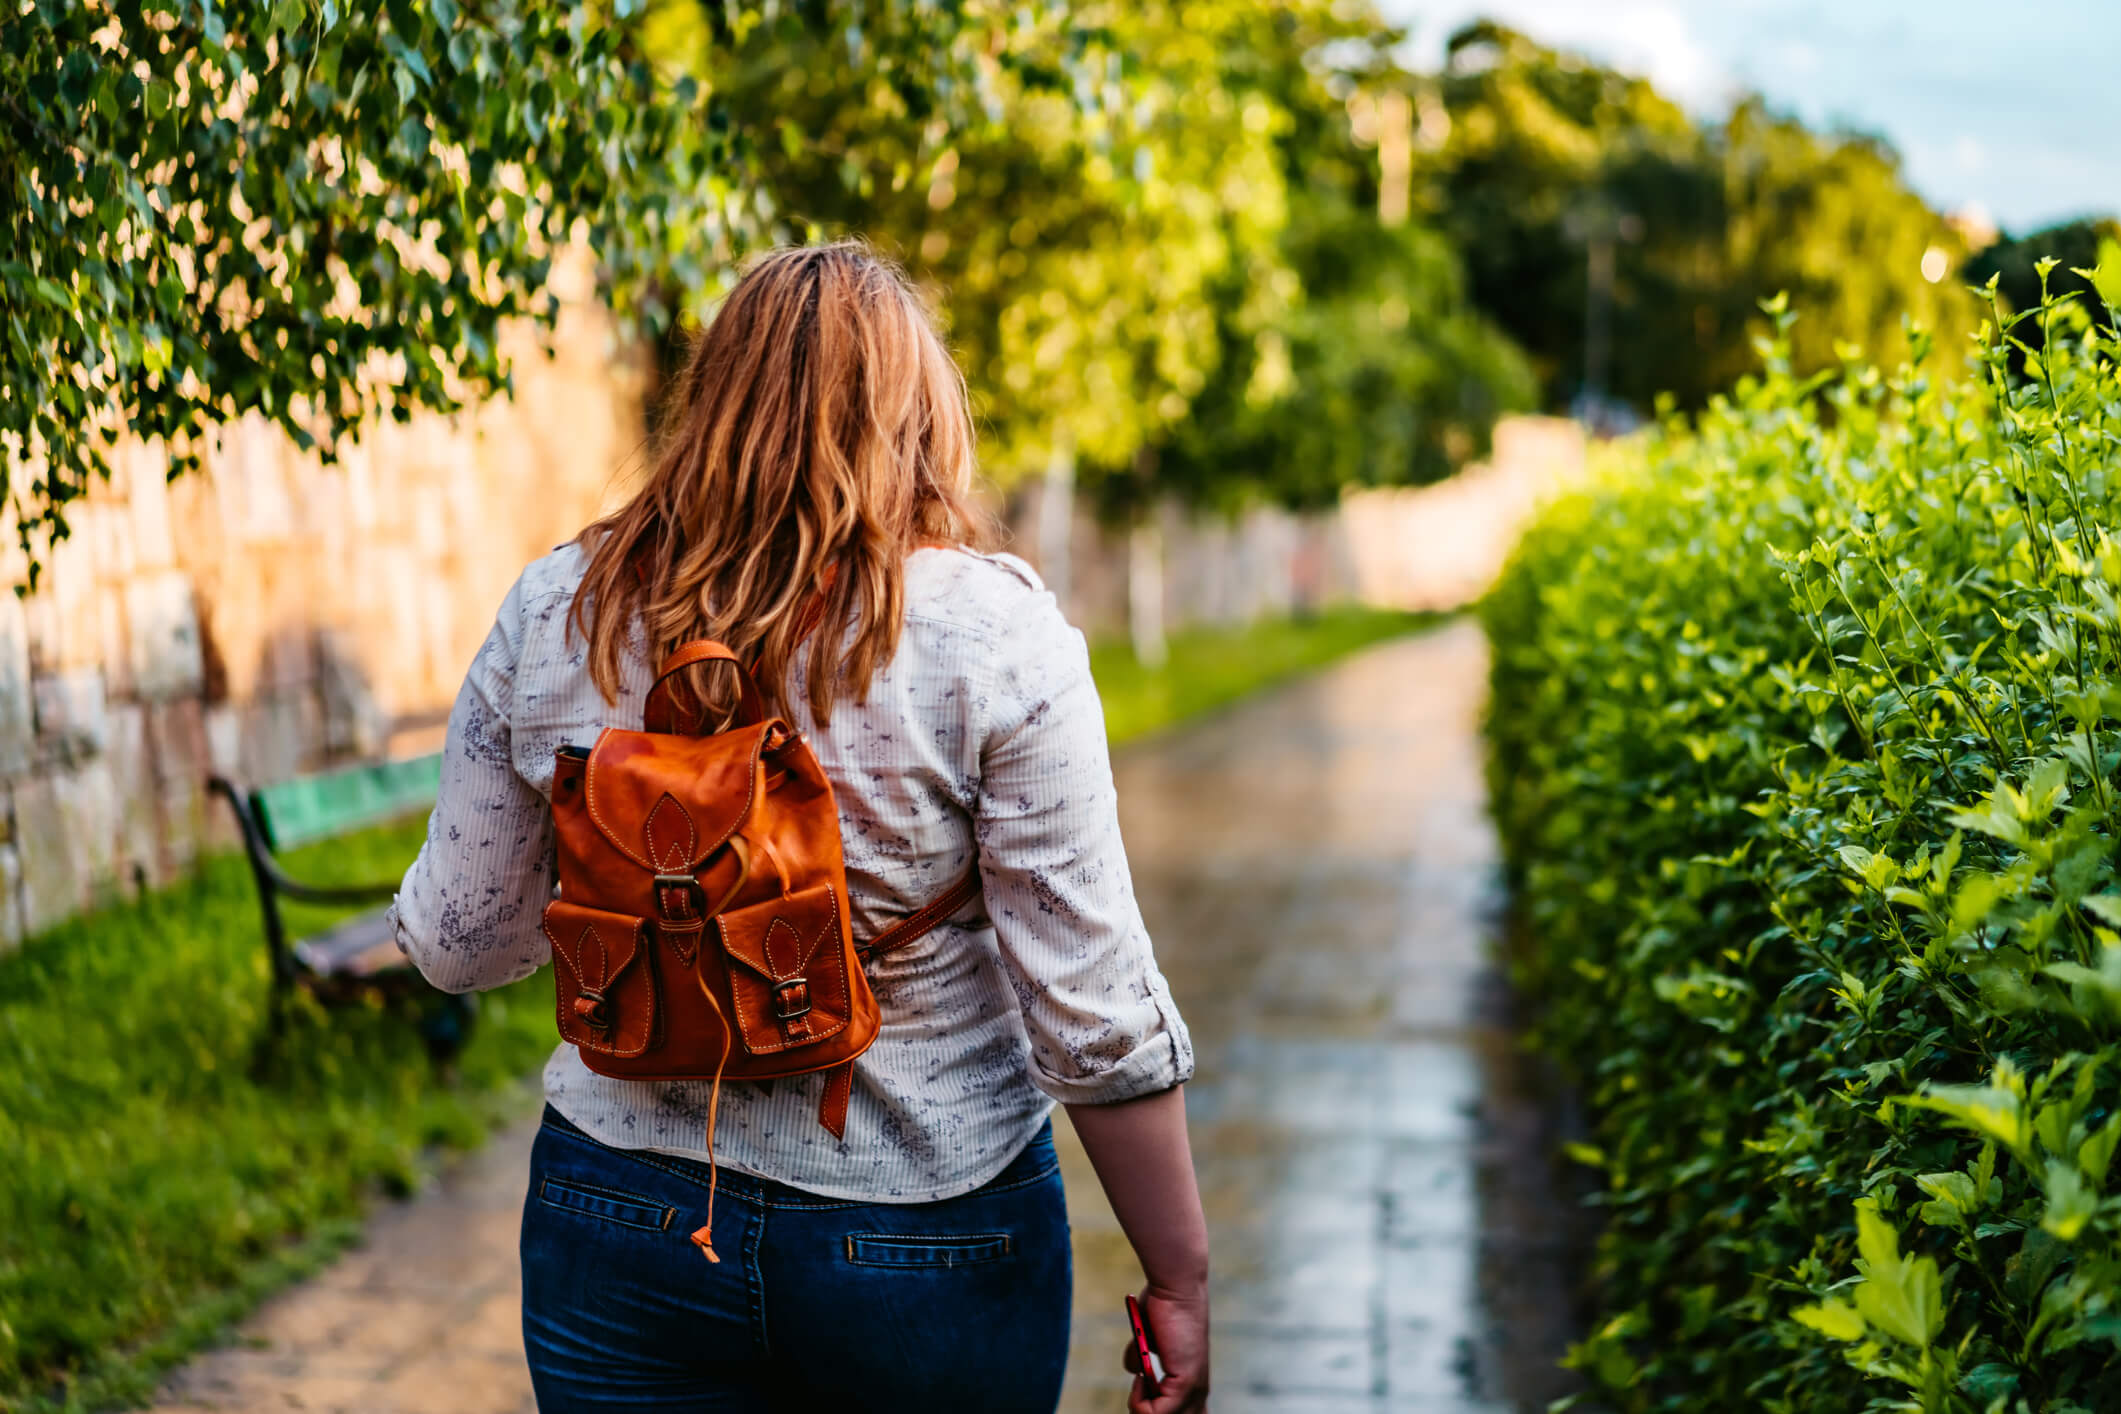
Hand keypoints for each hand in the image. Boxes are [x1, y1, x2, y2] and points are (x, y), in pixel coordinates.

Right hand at [1123, 1283, 1208, 1413]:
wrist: (1175, 1291)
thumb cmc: (1163, 1307)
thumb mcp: (1148, 1339)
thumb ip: (1142, 1358)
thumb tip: (1133, 1370)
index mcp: (1193, 1384)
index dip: (1155, 1409)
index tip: (1141, 1389)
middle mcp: (1198, 1392)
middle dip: (1146, 1409)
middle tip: (1138, 1387)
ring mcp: (1194, 1390)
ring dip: (1139, 1406)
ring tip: (1139, 1380)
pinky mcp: (1186, 1385)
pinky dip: (1139, 1401)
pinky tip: (1140, 1377)